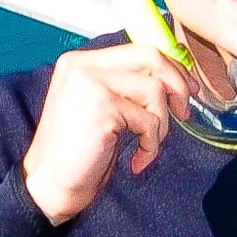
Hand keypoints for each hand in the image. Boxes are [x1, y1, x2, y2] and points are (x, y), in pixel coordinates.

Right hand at [21, 43, 192, 225]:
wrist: (49, 186)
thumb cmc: (78, 154)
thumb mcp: (101, 109)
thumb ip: (124, 88)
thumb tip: (172, 79)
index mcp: (80, 62)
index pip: (139, 50)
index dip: (171, 69)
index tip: (187, 91)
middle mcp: (83, 66)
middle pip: (151, 57)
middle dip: (177, 85)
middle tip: (184, 113)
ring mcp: (91, 84)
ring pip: (155, 90)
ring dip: (161, 125)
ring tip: (148, 146)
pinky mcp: (102, 107)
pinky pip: (149, 121)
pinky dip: (151, 146)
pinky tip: (137, 161)